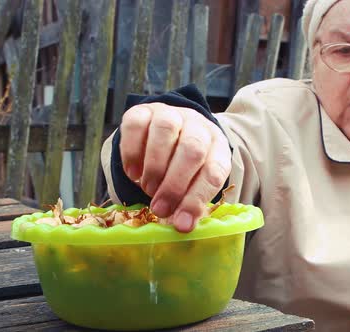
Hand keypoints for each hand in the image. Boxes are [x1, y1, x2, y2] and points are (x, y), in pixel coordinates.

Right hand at [119, 102, 231, 231]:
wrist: (171, 132)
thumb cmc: (184, 167)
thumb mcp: (194, 183)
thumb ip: (189, 202)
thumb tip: (180, 225)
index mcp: (217, 147)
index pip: (214, 171)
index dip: (197, 200)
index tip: (182, 225)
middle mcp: (197, 125)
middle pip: (192, 149)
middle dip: (174, 185)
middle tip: (160, 209)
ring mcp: (170, 114)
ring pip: (165, 131)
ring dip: (154, 168)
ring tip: (147, 189)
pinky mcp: (143, 111)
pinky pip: (136, 126)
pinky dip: (132, 153)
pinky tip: (134, 172)